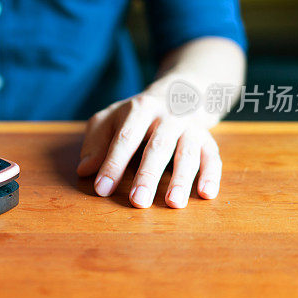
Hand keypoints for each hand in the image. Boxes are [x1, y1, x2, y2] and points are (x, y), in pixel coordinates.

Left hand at [76, 91, 221, 208]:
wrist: (178, 93)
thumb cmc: (135, 116)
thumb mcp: (110, 120)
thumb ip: (95, 143)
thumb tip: (85, 169)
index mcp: (140, 108)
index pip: (125, 138)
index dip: (113, 164)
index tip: (102, 189)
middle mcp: (168, 116)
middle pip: (158, 146)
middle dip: (148, 175)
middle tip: (138, 201)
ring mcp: (190, 127)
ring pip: (187, 153)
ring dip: (182, 179)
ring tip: (173, 203)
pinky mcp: (207, 139)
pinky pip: (212, 157)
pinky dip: (211, 175)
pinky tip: (206, 194)